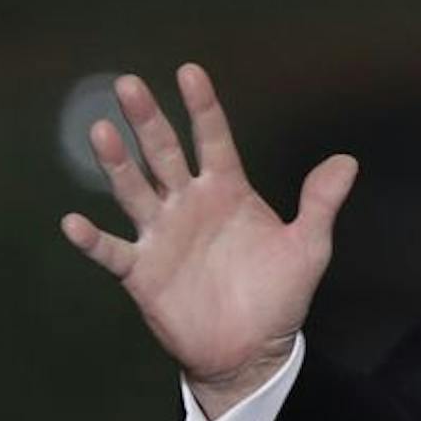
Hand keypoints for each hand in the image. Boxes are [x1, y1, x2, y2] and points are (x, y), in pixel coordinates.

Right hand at [60, 64, 356, 417]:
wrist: (252, 349)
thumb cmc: (278, 294)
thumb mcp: (308, 247)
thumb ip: (320, 203)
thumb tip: (347, 161)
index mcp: (228, 191)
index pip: (213, 139)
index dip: (202, 107)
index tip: (189, 72)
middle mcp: (189, 204)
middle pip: (165, 153)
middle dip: (149, 120)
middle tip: (129, 84)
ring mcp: (162, 235)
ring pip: (135, 190)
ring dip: (117, 163)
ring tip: (102, 131)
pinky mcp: (142, 271)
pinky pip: (113, 251)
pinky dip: (92, 239)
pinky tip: (73, 221)